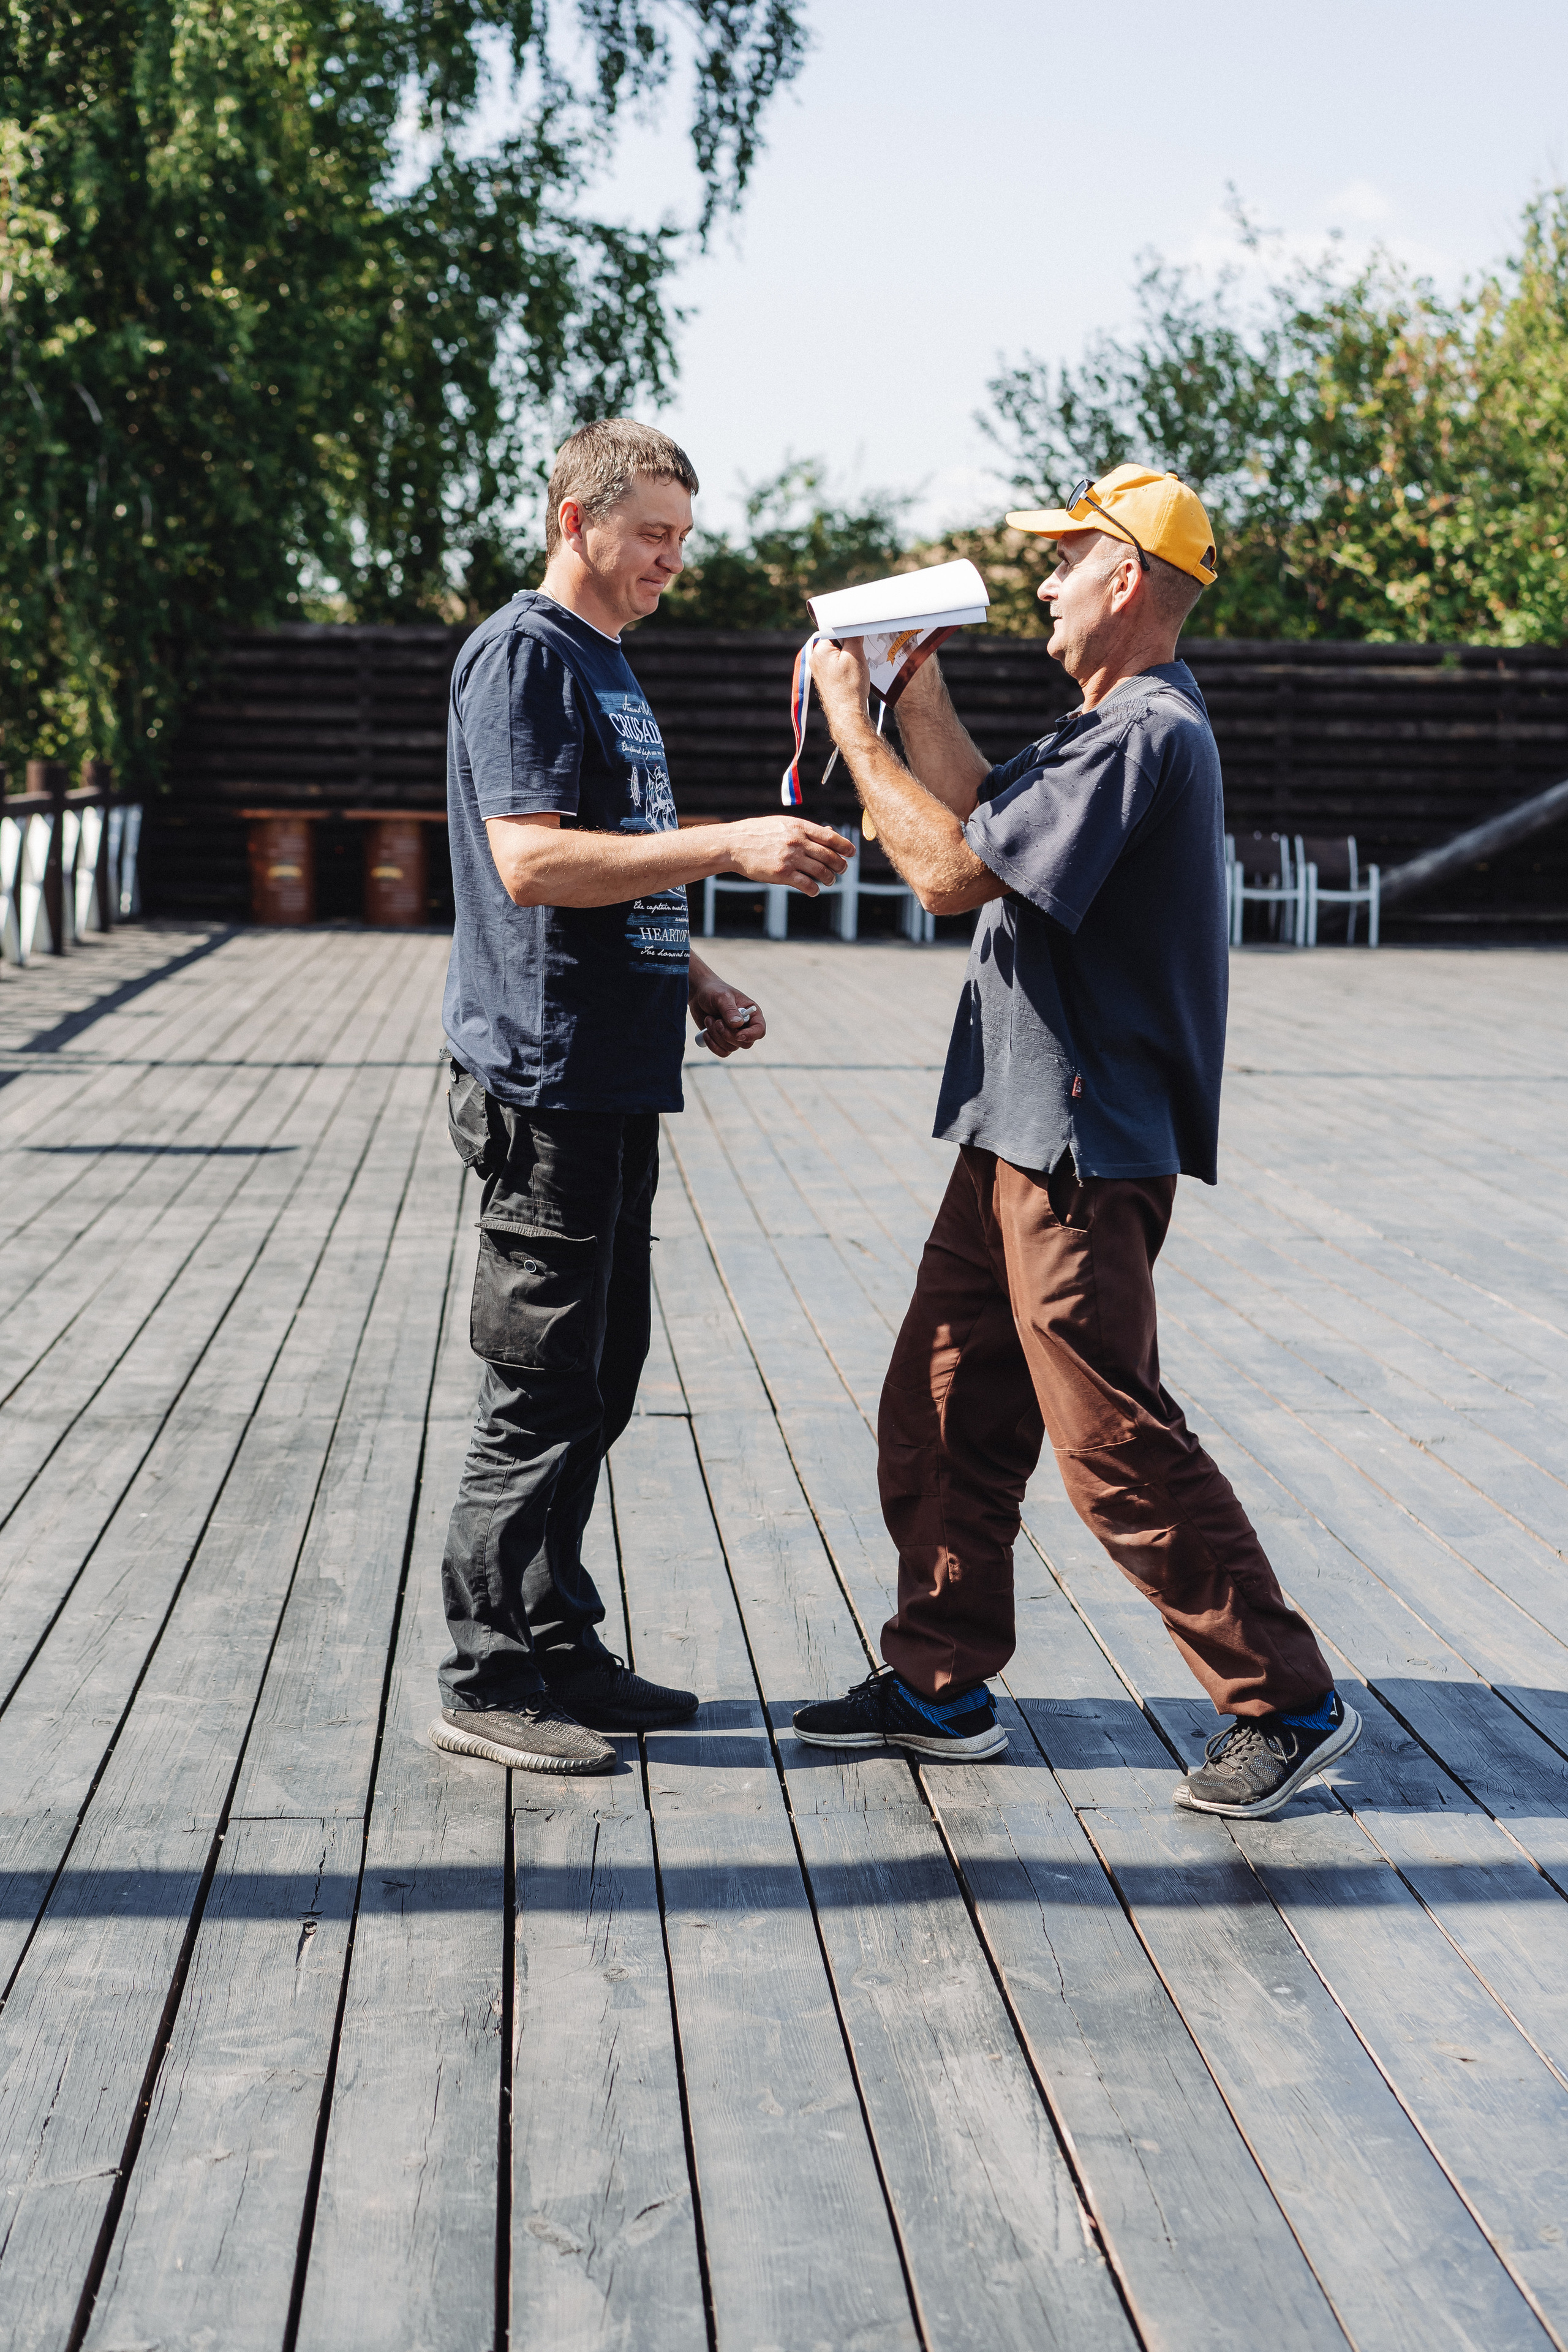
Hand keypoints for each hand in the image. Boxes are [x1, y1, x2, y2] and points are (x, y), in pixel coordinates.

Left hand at [689, 967, 766, 1056]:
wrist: (699, 996)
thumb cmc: (714, 992)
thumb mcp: (722, 997)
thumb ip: (730, 1010)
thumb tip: (737, 1024)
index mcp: (752, 1014)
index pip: (759, 1030)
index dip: (751, 1035)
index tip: (738, 1034)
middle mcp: (746, 1027)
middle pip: (745, 1043)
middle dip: (728, 1035)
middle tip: (716, 1021)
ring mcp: (734, 1036)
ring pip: (731, 1048)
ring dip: (716, 1036)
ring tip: (709, 1020)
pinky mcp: (722, 1042)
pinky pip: (722, 1052)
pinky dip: (712, 1045)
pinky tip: (705, 1032)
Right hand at [721, 814, 852, 895]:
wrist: (733, 845)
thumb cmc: (758, 833)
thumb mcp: (783, 825)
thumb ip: (806, 830)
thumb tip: (831, 834)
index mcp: (799, 827)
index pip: (830, 838)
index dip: (845, 846)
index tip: (852, 853)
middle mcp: (797, 841)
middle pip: (829, 856)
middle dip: (840, 865)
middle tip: (842, 869)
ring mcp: (789, 858)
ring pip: (821, 871)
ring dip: (830, 878)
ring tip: (830, 881)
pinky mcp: (781, 874)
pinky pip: (806, 884)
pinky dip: (814, 889)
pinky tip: (814, 890)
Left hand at [810, 637, 872, 738]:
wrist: (847, 714)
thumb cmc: (850, 687)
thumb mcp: (855, 655)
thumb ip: (853, 635)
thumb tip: (854, 624)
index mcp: (820, 649)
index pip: (835, 629)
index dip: (850, 629)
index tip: (861, 632)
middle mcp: (816, 658)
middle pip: (836, 640)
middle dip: (850, 643)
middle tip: (862, 649)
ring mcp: (820, 669)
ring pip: (838, 652)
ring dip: (850, 654)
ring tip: (858, 664)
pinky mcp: (826, 677)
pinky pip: (838, 663)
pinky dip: (848, 664)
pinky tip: (855, 672)